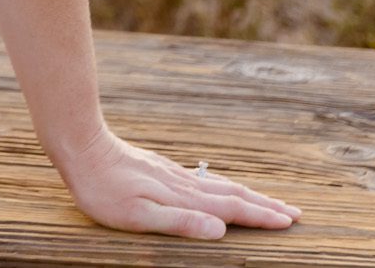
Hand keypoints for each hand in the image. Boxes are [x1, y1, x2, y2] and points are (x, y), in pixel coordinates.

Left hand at [55, 126, 303, 238]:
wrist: (80, 146)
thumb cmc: (103, 188)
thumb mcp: (138, 214)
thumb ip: (180, 222)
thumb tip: (221, 229)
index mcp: (183, 198)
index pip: (232, 208)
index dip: (261, 216)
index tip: (290, 221)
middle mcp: (183, 184)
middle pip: (233, 194)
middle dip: (265, 205)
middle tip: (294, 212)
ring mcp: (172, 174)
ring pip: (219, 185)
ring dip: (247, 194)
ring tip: (267, 200)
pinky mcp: (160, 169)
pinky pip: (202, 180)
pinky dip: (222, 185)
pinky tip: (218, 187)